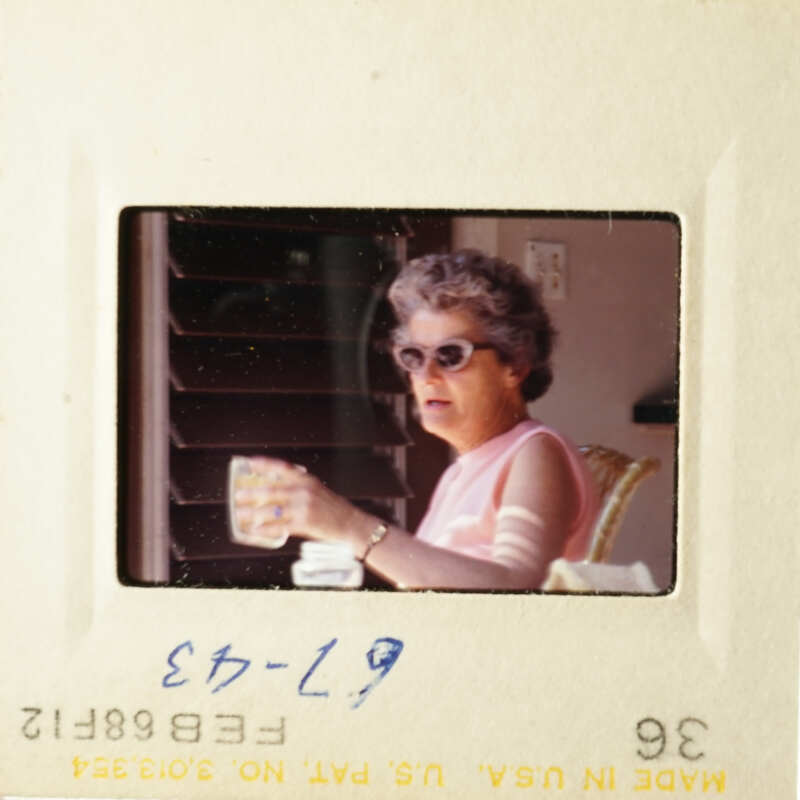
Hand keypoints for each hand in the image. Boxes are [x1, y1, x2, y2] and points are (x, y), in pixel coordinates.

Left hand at [233, 457, 360, 545]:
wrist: (350, 523)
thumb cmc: (333, 508)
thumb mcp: (317, 490)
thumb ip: (298, 488)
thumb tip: (273, 490)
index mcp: (307, 480)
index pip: (282, 468)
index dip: (265, 464)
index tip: (250, 462)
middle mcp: (304, 491)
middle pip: (271, 491)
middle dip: (251, 493)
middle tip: (238, 495)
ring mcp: (303, 508)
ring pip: (271, 510)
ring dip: (252, 512)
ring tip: (240, 514)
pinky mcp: (304, 524)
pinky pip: (279, 527)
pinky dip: (264, 529)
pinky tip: (255, 530)